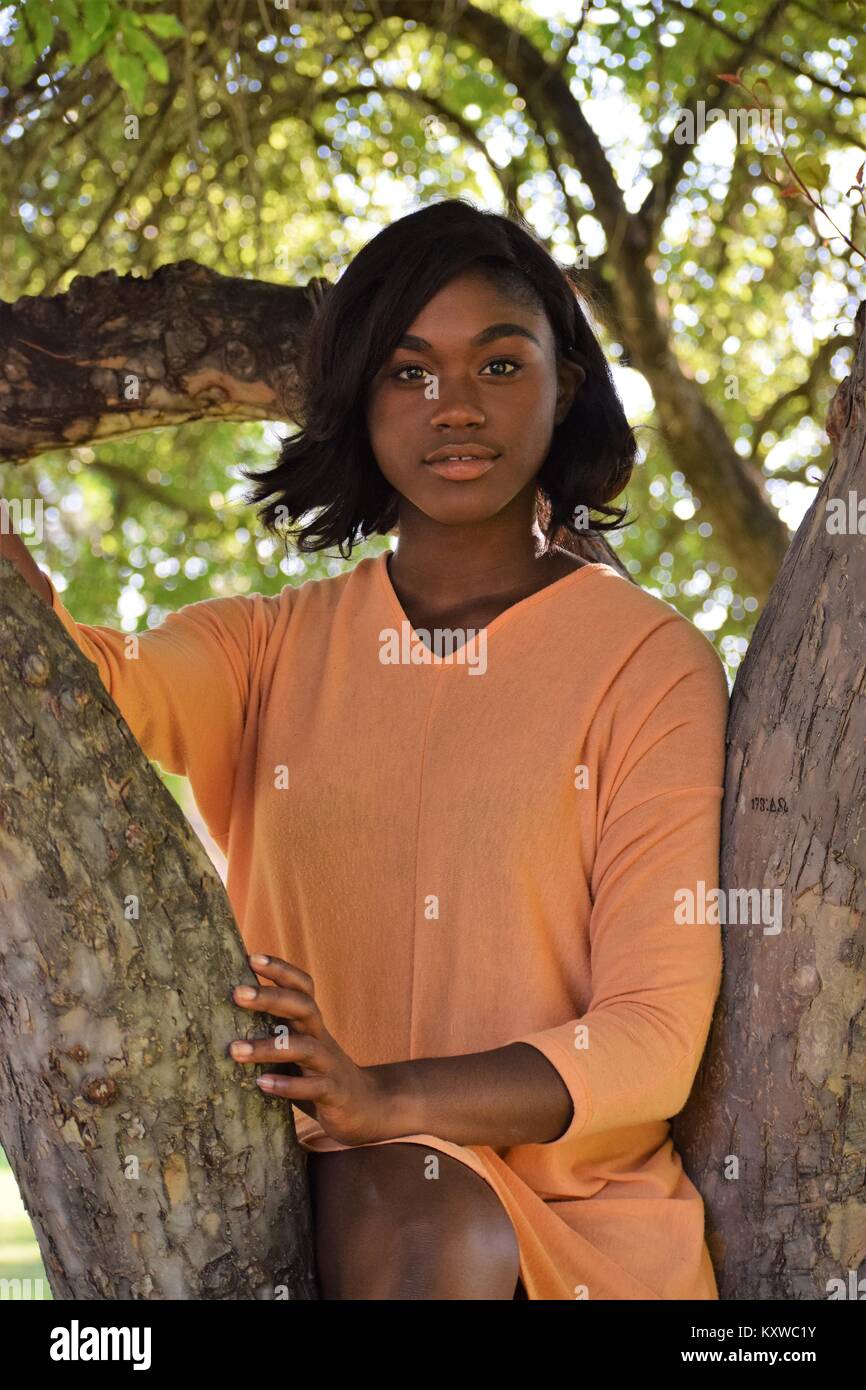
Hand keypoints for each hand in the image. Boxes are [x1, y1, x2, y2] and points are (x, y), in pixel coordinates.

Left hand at [229, 953, 388, 1145]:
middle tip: (237, 993)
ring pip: (304, 1047)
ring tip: (235, 1050)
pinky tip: (262, 1084)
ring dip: (268, 1047)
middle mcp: (321, 1037)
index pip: (301, 986)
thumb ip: (273, 1033)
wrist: (365, 1106)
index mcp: (311, 1023)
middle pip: (302, 1007)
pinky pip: (313, 1086)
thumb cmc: (316, 1074)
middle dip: (270, 997)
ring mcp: (329, 1064)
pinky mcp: (333, 1093)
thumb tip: (221, 1019)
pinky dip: (288, 1084)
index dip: (280, 970)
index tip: (252, 958)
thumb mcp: (296, 1047)